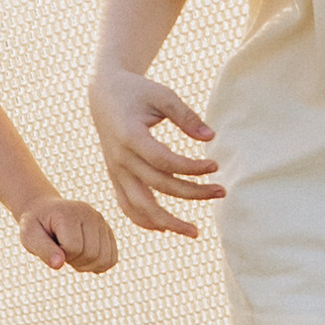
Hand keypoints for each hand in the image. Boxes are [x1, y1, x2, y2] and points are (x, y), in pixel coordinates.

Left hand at [17, 193, 118, 273]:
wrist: (45, 212)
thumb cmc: (36, 226)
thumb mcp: (30, 237)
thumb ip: (43, 250)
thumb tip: (58, 264)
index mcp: (69, 213)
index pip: (73, 247)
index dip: (61, 255)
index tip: (52, 247)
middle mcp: (90, 214)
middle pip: (92, 254)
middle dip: (75, 261)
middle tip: (62, 252)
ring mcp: (101, 222)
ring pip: (104, 258)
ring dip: (87, 265)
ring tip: (73, 254)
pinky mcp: (107, 230)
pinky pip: (112, 258)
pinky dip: (99, 265)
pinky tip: (84, 258)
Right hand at [89, 65, 223, 236]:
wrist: (103, 94)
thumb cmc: (136, 92)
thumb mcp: (162, 95)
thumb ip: (186, 115)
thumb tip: (210, 137)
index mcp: (130, 136)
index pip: (164, 161)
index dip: (191, 167)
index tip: (215, 165)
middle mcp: (120, 159)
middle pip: (159, 186)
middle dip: (193, 192)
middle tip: (222, 191)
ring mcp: (115, 172)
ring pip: (140, 206)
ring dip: (168, 222)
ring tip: (195, 232)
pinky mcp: (115, 178)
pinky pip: (127, 207)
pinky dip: (145, 221)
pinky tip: (168, 229)